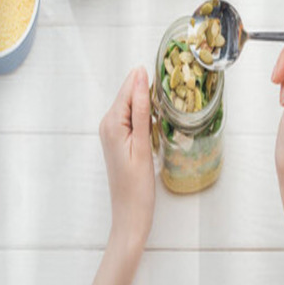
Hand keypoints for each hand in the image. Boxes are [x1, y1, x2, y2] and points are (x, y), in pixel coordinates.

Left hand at [98, 66, 154, 250]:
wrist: (130, 215)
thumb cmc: (137, 187)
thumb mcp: (143, 145)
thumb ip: (142, 110)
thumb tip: (140, 77)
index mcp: (112, 124)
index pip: (128, 88)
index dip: (147, 78)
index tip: (169, 69)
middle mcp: (108, 124)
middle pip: (129, 94)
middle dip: (148, 87)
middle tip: (175, 82)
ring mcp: (112, 132)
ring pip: (132, 104)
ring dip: (149, 100)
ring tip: (171, 95)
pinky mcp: (119, 139)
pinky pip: (132, 116)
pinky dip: (146, 112)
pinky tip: (160, 114)